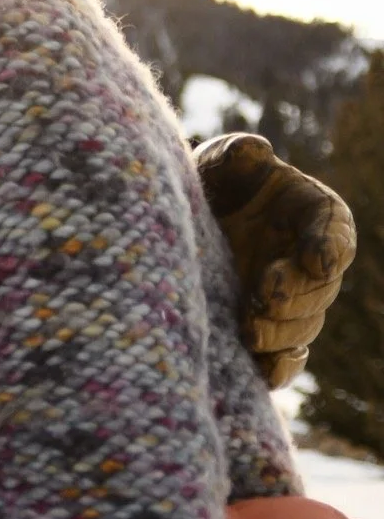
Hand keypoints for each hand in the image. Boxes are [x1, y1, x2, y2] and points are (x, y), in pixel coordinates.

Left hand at [196, 132, 355, 388]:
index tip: (317, 258)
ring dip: (281, 332)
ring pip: (303, 327)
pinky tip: (262, 367)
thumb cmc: (214, 185)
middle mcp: (310, 263)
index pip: (335, 231)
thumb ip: (236, 155)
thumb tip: (253, 151)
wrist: (183, 223)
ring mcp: (293, 302)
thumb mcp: (219, 163)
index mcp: (314, 214)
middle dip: (295, 295)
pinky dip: (278, 367)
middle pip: (320, 288)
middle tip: (263, 296)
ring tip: (249, 327)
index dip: (329, 245)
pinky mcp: (269, 333)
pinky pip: (286, 360)